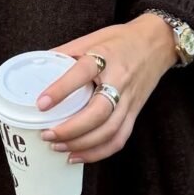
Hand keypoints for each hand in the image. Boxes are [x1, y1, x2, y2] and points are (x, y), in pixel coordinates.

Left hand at [36, 13, 177, 162]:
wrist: (157, 43)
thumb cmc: (120, 40)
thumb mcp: (91, 38)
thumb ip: (65, 53)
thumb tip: (35, 66)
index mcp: (105, 56)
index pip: (82, 73)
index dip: (60, 90)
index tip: (41, 104)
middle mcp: (120, 80)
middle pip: (98, 112)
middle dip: (70, 129)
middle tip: (47, 134)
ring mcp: (130, 100)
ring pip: (109, 130)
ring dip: (81, 144)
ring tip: (58, 147)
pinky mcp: (135, 113)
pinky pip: (119, 138)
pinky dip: (98, 152)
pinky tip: (77, 156)